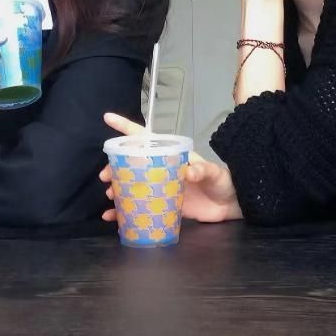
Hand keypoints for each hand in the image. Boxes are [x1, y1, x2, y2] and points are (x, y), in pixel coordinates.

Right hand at [99, 113, 241, 222]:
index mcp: (171, 155)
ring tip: (109, 196)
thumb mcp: (214, 173)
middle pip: (131, 163)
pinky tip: (112, 217)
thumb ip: (203, 170)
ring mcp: (160, 188)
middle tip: (104, 177)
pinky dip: (124, 212)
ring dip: (117, 189)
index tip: (107, 118)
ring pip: (132, 184)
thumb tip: (189, 171)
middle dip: (114, 167)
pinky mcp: (161, 206)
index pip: (145, 138)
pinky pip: (138, 207)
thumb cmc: (223, 182)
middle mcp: (161, 169)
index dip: (126, 127)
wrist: (231, 205)